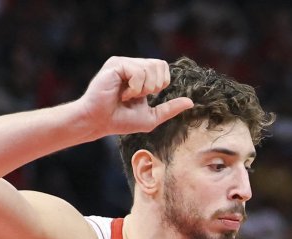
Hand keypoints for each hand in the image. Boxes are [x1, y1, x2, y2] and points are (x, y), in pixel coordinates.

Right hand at [74, 57, 194, 137]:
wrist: (100, 122)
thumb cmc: (121, 121)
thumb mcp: (152, 117)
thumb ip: (170, 108)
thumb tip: (191, 102)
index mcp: (141, 74)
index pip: (163, 67)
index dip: (161, 83)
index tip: (146, 96)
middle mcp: (132, 65)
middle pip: (160, 65)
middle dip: (154, 86)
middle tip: (137, 96)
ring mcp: (123, 63)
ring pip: (150, 68)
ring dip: (143, 89)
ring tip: (127, 96)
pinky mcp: (115, 64)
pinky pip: (138, 72)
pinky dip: (134, 88)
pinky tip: (121, 93)